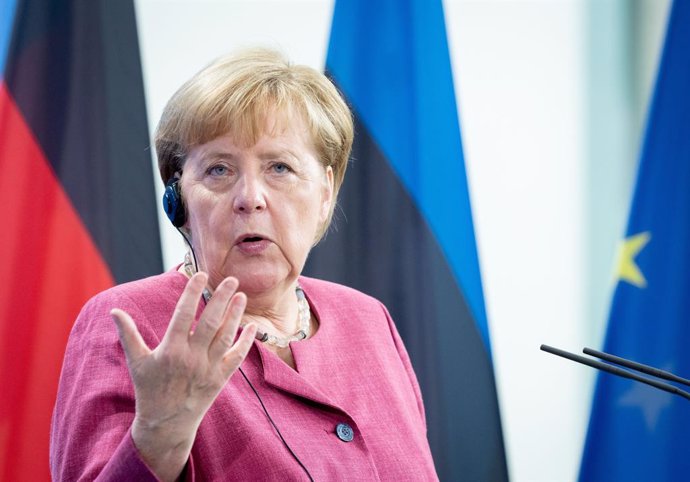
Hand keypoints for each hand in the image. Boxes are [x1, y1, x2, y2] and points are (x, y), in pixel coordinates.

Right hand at [110, 272, 256, 481]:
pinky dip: (246, 342)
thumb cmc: (149, 390)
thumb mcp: (136, 362)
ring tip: (242, 295)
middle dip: (221, 299)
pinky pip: (236, 357)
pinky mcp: (220, 379)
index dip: (192, 293)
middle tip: (232, 279)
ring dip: (235, 315)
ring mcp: (208, 369)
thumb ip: (128, 334)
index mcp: (170, 351)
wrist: (166, 425)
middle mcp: (191, 359)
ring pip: (225, 337)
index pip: (183, 315)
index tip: (200, 274)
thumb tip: (114, 311)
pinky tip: (252, 326)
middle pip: (210, 323)